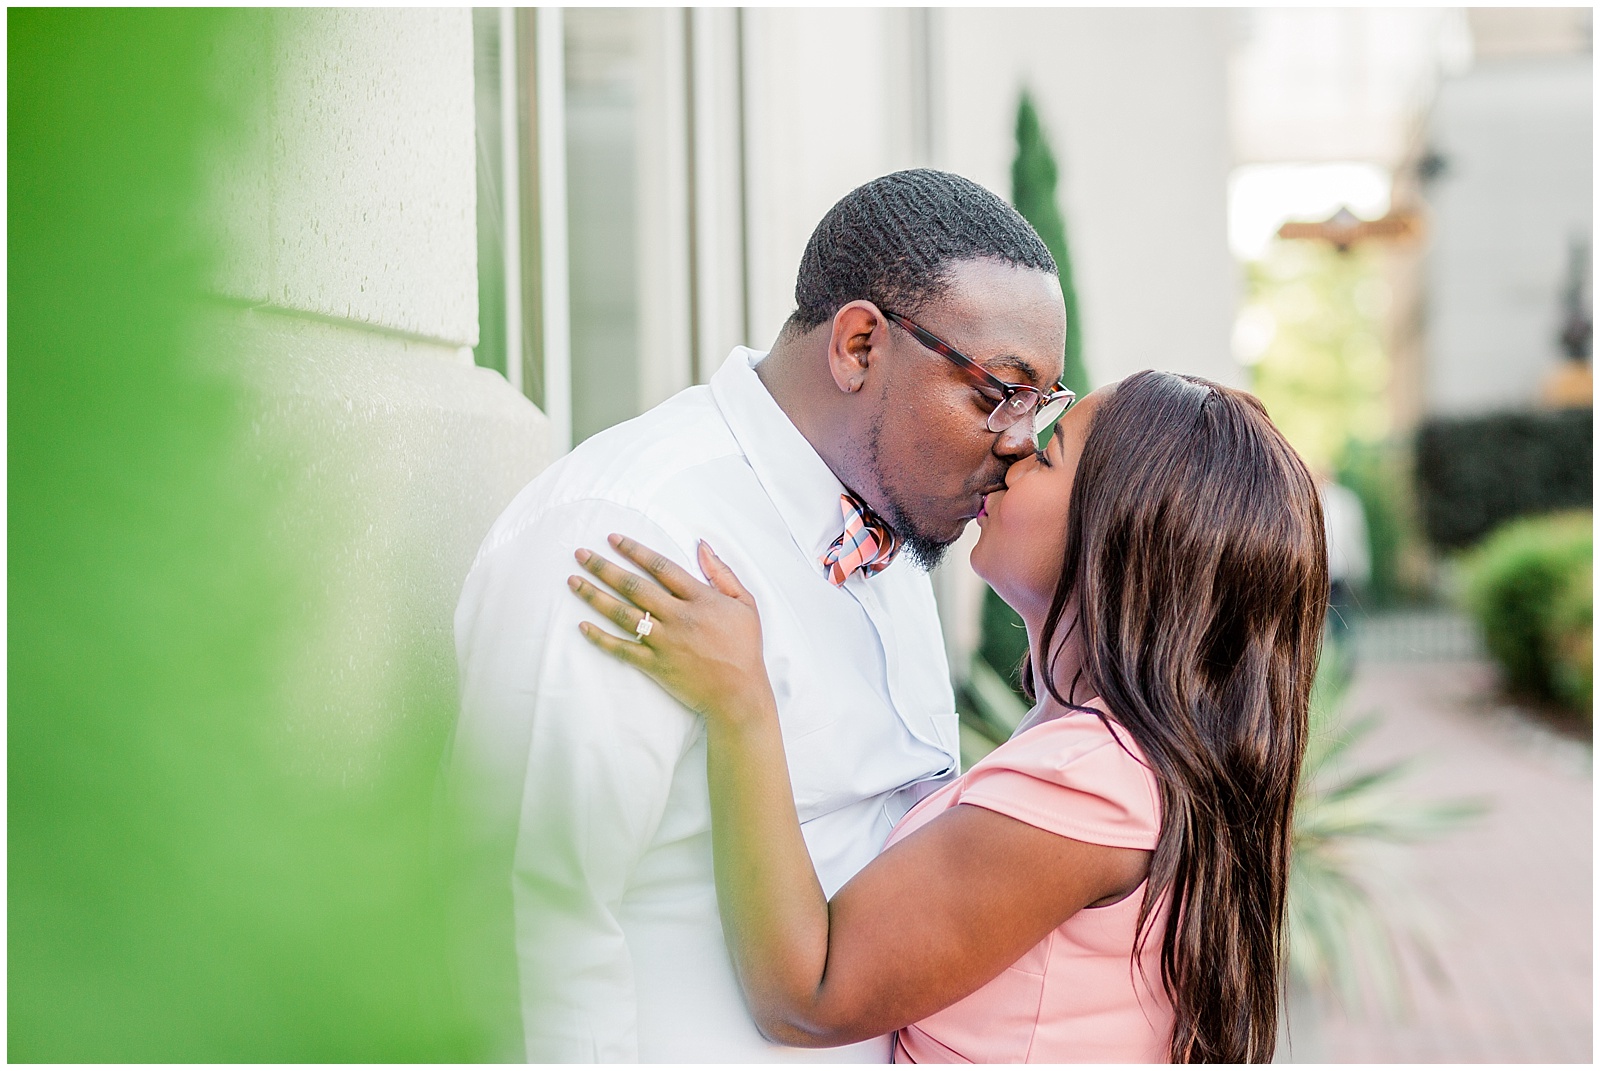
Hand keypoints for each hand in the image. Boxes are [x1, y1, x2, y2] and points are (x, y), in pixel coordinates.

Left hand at [568, 535, 774, 726]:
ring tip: (573, 582)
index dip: (634, 550)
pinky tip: (583, 626)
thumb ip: (722, 573)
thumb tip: (701, 546)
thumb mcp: (745, 604)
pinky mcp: (655, 665)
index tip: (613, 539)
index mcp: (700, 599)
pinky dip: (600, 639)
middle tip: (581, 554)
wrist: (739, 694)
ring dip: (594, 596)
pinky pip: (622, 649)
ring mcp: (664, 642)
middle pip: (633, 586)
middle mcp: (678, 617)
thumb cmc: (745, 648)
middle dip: (604, 567)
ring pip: (622, 614)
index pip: (660, 566)